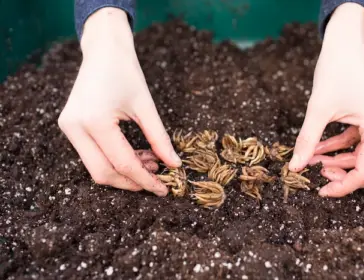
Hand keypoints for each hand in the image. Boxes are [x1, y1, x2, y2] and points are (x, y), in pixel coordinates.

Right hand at [58, 8, 180, 194]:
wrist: (104, 51)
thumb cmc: (126, 72)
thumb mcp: (146, 106)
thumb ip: (160, 138)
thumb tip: (174, 165)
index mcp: (94, 121)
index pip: (122, 164)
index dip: (145, 180)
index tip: (164, 189)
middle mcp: (75, 128)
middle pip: (103, 173)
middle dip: (131, 182)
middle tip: (157, 181)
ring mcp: (69, 128)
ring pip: (96, 167)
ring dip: (124, 172)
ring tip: (151, 164)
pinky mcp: (70, 127)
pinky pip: (93, 155)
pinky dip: (115, 161)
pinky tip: (137, 156)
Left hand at [289, 3, 363, 196]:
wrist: (345, 44)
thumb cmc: (335, 70)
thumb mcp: (317, 109)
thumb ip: (306, 141)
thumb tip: (294, 168)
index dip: (344, 186)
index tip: (320, 191)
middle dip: (347, 177)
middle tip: (320, 175)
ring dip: (342, 163)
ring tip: (314, 160)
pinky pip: (363, 145)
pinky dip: (342, 149)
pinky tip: (319, 149)